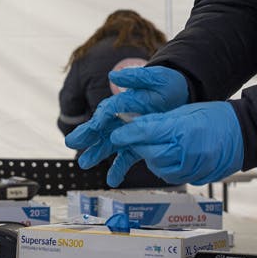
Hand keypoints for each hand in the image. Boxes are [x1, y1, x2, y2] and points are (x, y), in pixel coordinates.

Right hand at [65, 66, 188, 169]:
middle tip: (72, 142)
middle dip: (87, 136)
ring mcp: (129, 132)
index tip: (94, 126)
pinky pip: (126, 158)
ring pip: (109, 144)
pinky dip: (119, 169)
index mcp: (124, 102)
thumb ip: (135, 77)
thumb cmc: (167, 84)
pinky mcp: (138, 143)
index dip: (100, 119)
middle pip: (102, 128)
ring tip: (84, 163)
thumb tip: (113, 76)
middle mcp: (122, 118)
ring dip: (96, 153)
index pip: (107, 111)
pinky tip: (112, 181)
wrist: (184, 96)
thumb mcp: (155, 78)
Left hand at [107, 101, 242, 186]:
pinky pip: (170, 176)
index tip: (116, 135)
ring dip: (150, 158)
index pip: (146, 133)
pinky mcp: (194, 178)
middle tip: (132, 139)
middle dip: (138, 146)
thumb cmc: (216, 118)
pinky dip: (163, 167)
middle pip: (149, 153)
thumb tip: (137, 126)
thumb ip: (160, 121)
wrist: (243, 134)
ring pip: (157, 167)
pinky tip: (164, 158)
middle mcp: (185, 152)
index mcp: (182, 130)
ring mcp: (191, 168)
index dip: (128, 134)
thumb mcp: (185, 112)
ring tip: (152, 147)